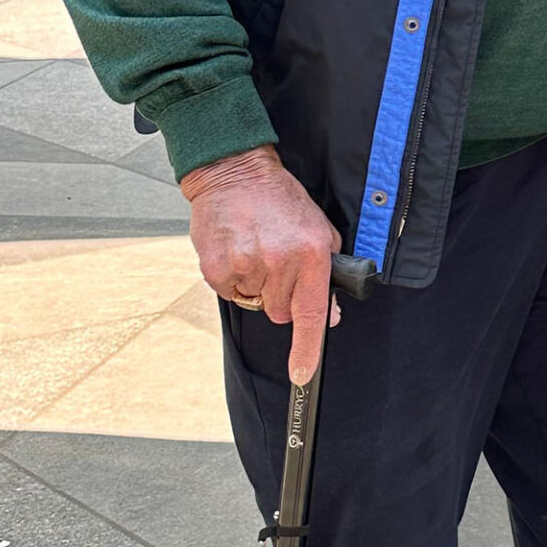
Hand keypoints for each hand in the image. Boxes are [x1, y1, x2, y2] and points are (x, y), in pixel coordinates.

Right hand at [182, 145, 340, 384]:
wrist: (236, 172)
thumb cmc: (280, 201)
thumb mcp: (318, 231)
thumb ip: (327, 274)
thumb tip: (329, 316)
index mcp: (311, 254)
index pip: (312, 314)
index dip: (307, 350)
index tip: (302, 374)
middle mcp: (280, 262)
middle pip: (281, 313)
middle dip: (281, 296)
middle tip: (276, 263)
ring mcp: (246, 265)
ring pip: (255, 302)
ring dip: (257, 285)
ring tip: (256, 249)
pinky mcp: (217, 267)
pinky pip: (230, 293)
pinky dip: (233, 278)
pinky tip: (238, 250)